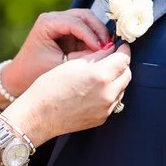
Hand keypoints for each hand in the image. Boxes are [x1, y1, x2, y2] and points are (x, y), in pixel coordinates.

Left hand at [3, 9, 111, 96]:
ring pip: (87, 20)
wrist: (19, 78)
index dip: (91, 36)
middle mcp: (53, 17)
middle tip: (109, 48)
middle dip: (98, 31)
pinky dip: (94, 37)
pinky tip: (102, 50)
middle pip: (84, 16)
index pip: (75, 23)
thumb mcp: (59, 66)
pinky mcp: (66, 30)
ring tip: (107, 50)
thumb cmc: (35, 73)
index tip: (102, 50)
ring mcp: (60, 22)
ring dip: (98, 33)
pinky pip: (85, 29)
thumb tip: (106, 52)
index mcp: (47, 23)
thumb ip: (82, 58)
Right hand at [6, 44, 131, 145]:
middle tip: (112, 58)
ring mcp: (106, 109)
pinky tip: (94, 89)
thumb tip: (111, 50)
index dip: (123, 50)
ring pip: (121, 88)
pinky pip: (113, 102)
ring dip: (116, 79)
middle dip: (121, 65)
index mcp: (100, 76)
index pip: (124, 59)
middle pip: (127, 74)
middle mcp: (107, 94)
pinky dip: (109, 93)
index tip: (120, 46)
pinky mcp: (102, 118)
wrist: (39, 115)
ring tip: (101, 74)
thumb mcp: (73, 63)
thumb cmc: (51, 86)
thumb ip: (97, 56)